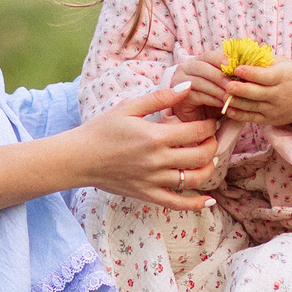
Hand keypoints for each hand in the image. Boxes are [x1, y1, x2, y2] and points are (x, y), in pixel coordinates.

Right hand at [77, 86, 218, 210]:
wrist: (79, 158)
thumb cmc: (102, 130)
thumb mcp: (129, 107)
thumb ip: (160, 97)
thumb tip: (188, 87)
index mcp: (155, 136)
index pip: (197, 131)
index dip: (210, 126)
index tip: (211, 122)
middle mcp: (158, 160)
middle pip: (201, 156)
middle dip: (213, 146)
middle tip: (211, 139)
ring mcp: (153, 180)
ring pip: (194, 180)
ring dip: (209, 169)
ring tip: (209, 160)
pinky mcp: (147, 195)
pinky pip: (177, 203)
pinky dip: (196, 204)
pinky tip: (208, 200)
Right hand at [167, 55, 231, 120]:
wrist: (199, 116)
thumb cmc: (213, 97)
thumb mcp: (221, 83)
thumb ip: (228, 74)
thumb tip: (244, 68)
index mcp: (196, 61)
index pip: (209, 55)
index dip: (221, 60)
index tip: (234, 68)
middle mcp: (185, 68)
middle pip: (203, 68)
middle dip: (221, 77)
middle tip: (234, 85)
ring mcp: (179, 82)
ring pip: (200, 82)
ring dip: (218, 90)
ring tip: (230, 96)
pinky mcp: (181, 97)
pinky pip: (198, 96)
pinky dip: (212, 100)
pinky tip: (222, 104)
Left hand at [220, 57, 291, 130]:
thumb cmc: (291, 76)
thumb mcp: (283, 63)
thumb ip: (263, 61)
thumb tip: (240, 55)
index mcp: (283, 77)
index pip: (265, 76)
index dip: (250, 73)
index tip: (236, 68)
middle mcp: (279, 95)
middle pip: (257, 93)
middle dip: (241, 89)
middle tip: (226, 85)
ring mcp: (274, 109)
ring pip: (252, 106)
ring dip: (236, 102)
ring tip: (223, 95)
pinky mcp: (269, 120)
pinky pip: (252, 118)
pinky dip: (240, 115)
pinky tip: (229, 109)